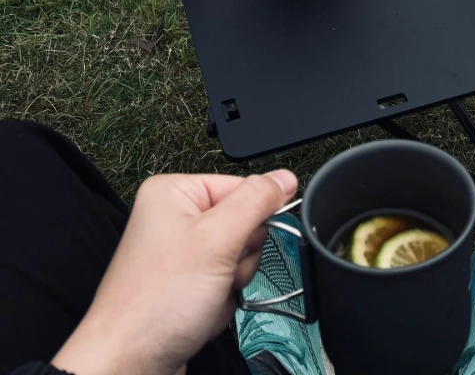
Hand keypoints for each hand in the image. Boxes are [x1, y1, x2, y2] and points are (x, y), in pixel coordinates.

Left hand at [52, 169, 297, 374]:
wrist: (128, 367)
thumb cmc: (157, 303)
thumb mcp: (217, 239)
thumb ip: (257, 202)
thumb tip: (285, 177)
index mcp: (175, 192)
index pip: (243, 187)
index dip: (253, 218)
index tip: (239, 243)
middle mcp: (176, 216)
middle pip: (244, 221)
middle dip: (240, 255)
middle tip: (218, 273)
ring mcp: (182, 251)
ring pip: (240, 254)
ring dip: (233, 280)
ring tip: (207, 295)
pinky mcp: (187, 281)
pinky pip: (228, 279)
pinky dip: (222, 298)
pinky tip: (202, 310)